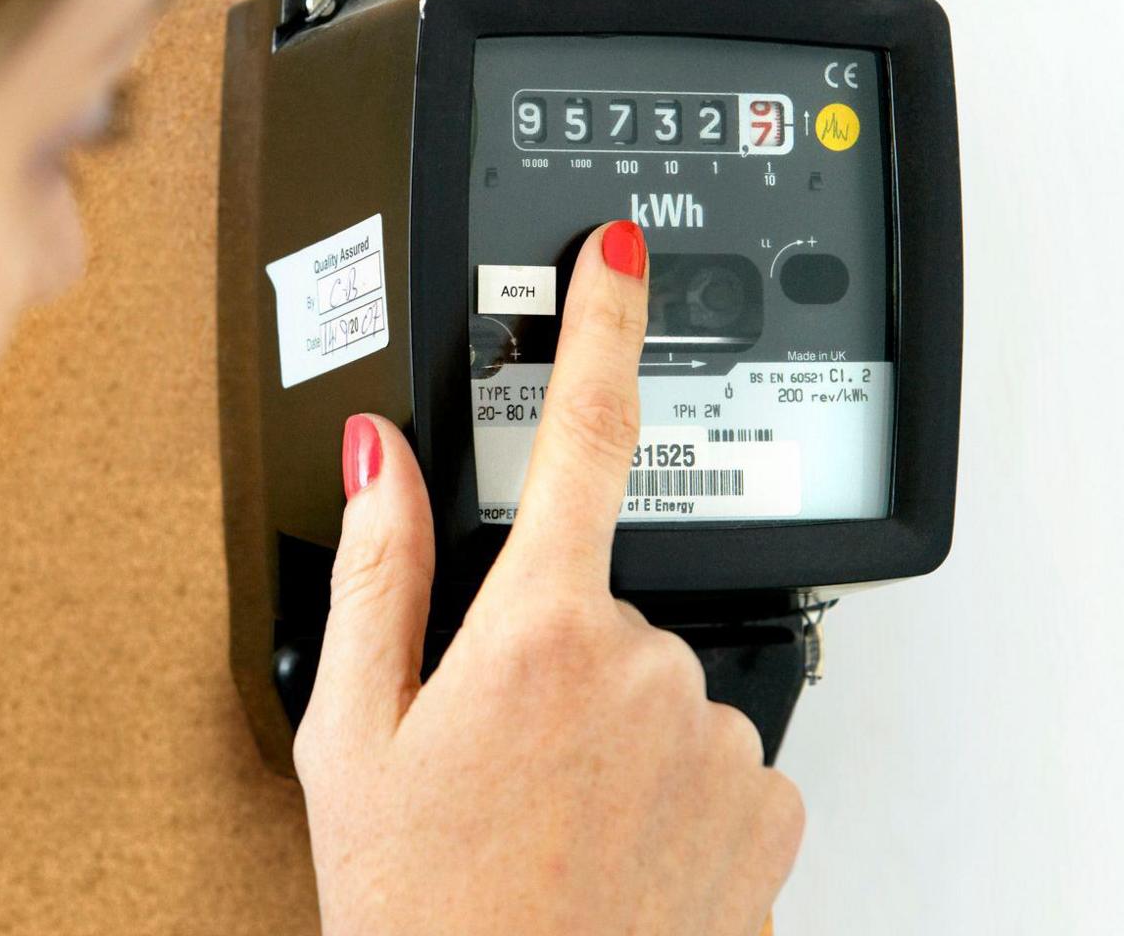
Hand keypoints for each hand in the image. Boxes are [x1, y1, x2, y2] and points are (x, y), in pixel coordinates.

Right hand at [298, 220, 803, 935]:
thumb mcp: (353, 736)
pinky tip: (611, 849)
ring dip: (614, 730)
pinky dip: (671, 789)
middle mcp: (649, 671)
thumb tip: (380, 458)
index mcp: (539, 633)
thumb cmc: (424, 914)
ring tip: (548, 821)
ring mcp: (719, 742)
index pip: (582, 432)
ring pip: (662, 684)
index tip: (622, 254)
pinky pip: (718, 756)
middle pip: (606, 599)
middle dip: (555, 652)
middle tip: (497, 757)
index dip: (603, 322)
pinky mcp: (771, 810)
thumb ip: (377, 573)